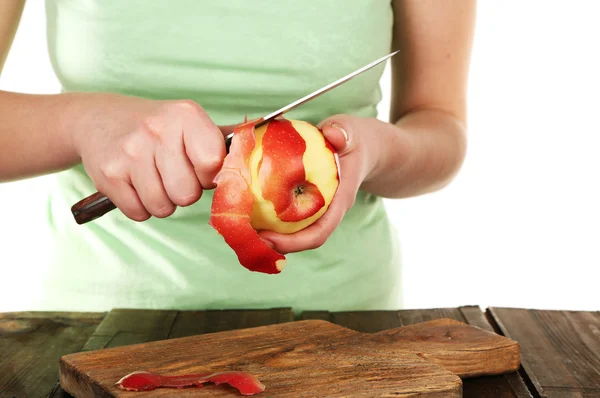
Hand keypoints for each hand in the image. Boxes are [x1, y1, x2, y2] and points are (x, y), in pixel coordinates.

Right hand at [72, 93, 232, 220]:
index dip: (208, 175)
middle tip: (172, 173)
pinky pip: (139, 213)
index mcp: (186, 116)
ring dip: (162, 201)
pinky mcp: (108, 175)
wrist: (97, 119)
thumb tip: (260, 154)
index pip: (212, 164)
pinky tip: (135, 183)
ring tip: (153, 177)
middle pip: (187, 194)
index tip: (197, 166)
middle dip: (183, 191)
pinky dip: (140, 206)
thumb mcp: (189, 122)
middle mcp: (157, 131)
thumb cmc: (155, 127)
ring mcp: (130, 153)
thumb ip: (222, 143)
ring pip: (163, 207)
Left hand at [258, 114, 378, 253]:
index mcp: (339, 200)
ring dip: (268, 235)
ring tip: (241, 230)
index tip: (268, 239)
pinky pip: (287, 218)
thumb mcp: (351, 132)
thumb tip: (332, 134)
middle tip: (244, 238)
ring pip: (294, 232)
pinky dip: (267, 218)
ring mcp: (316, 210)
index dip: (295, 241)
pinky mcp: (306, 205)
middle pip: (303, 239)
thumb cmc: (354, 141)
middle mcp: (327, 211)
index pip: (320, 231)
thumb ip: (343, 133)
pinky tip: (246, 211)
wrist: (362, 149)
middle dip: (275, 244)